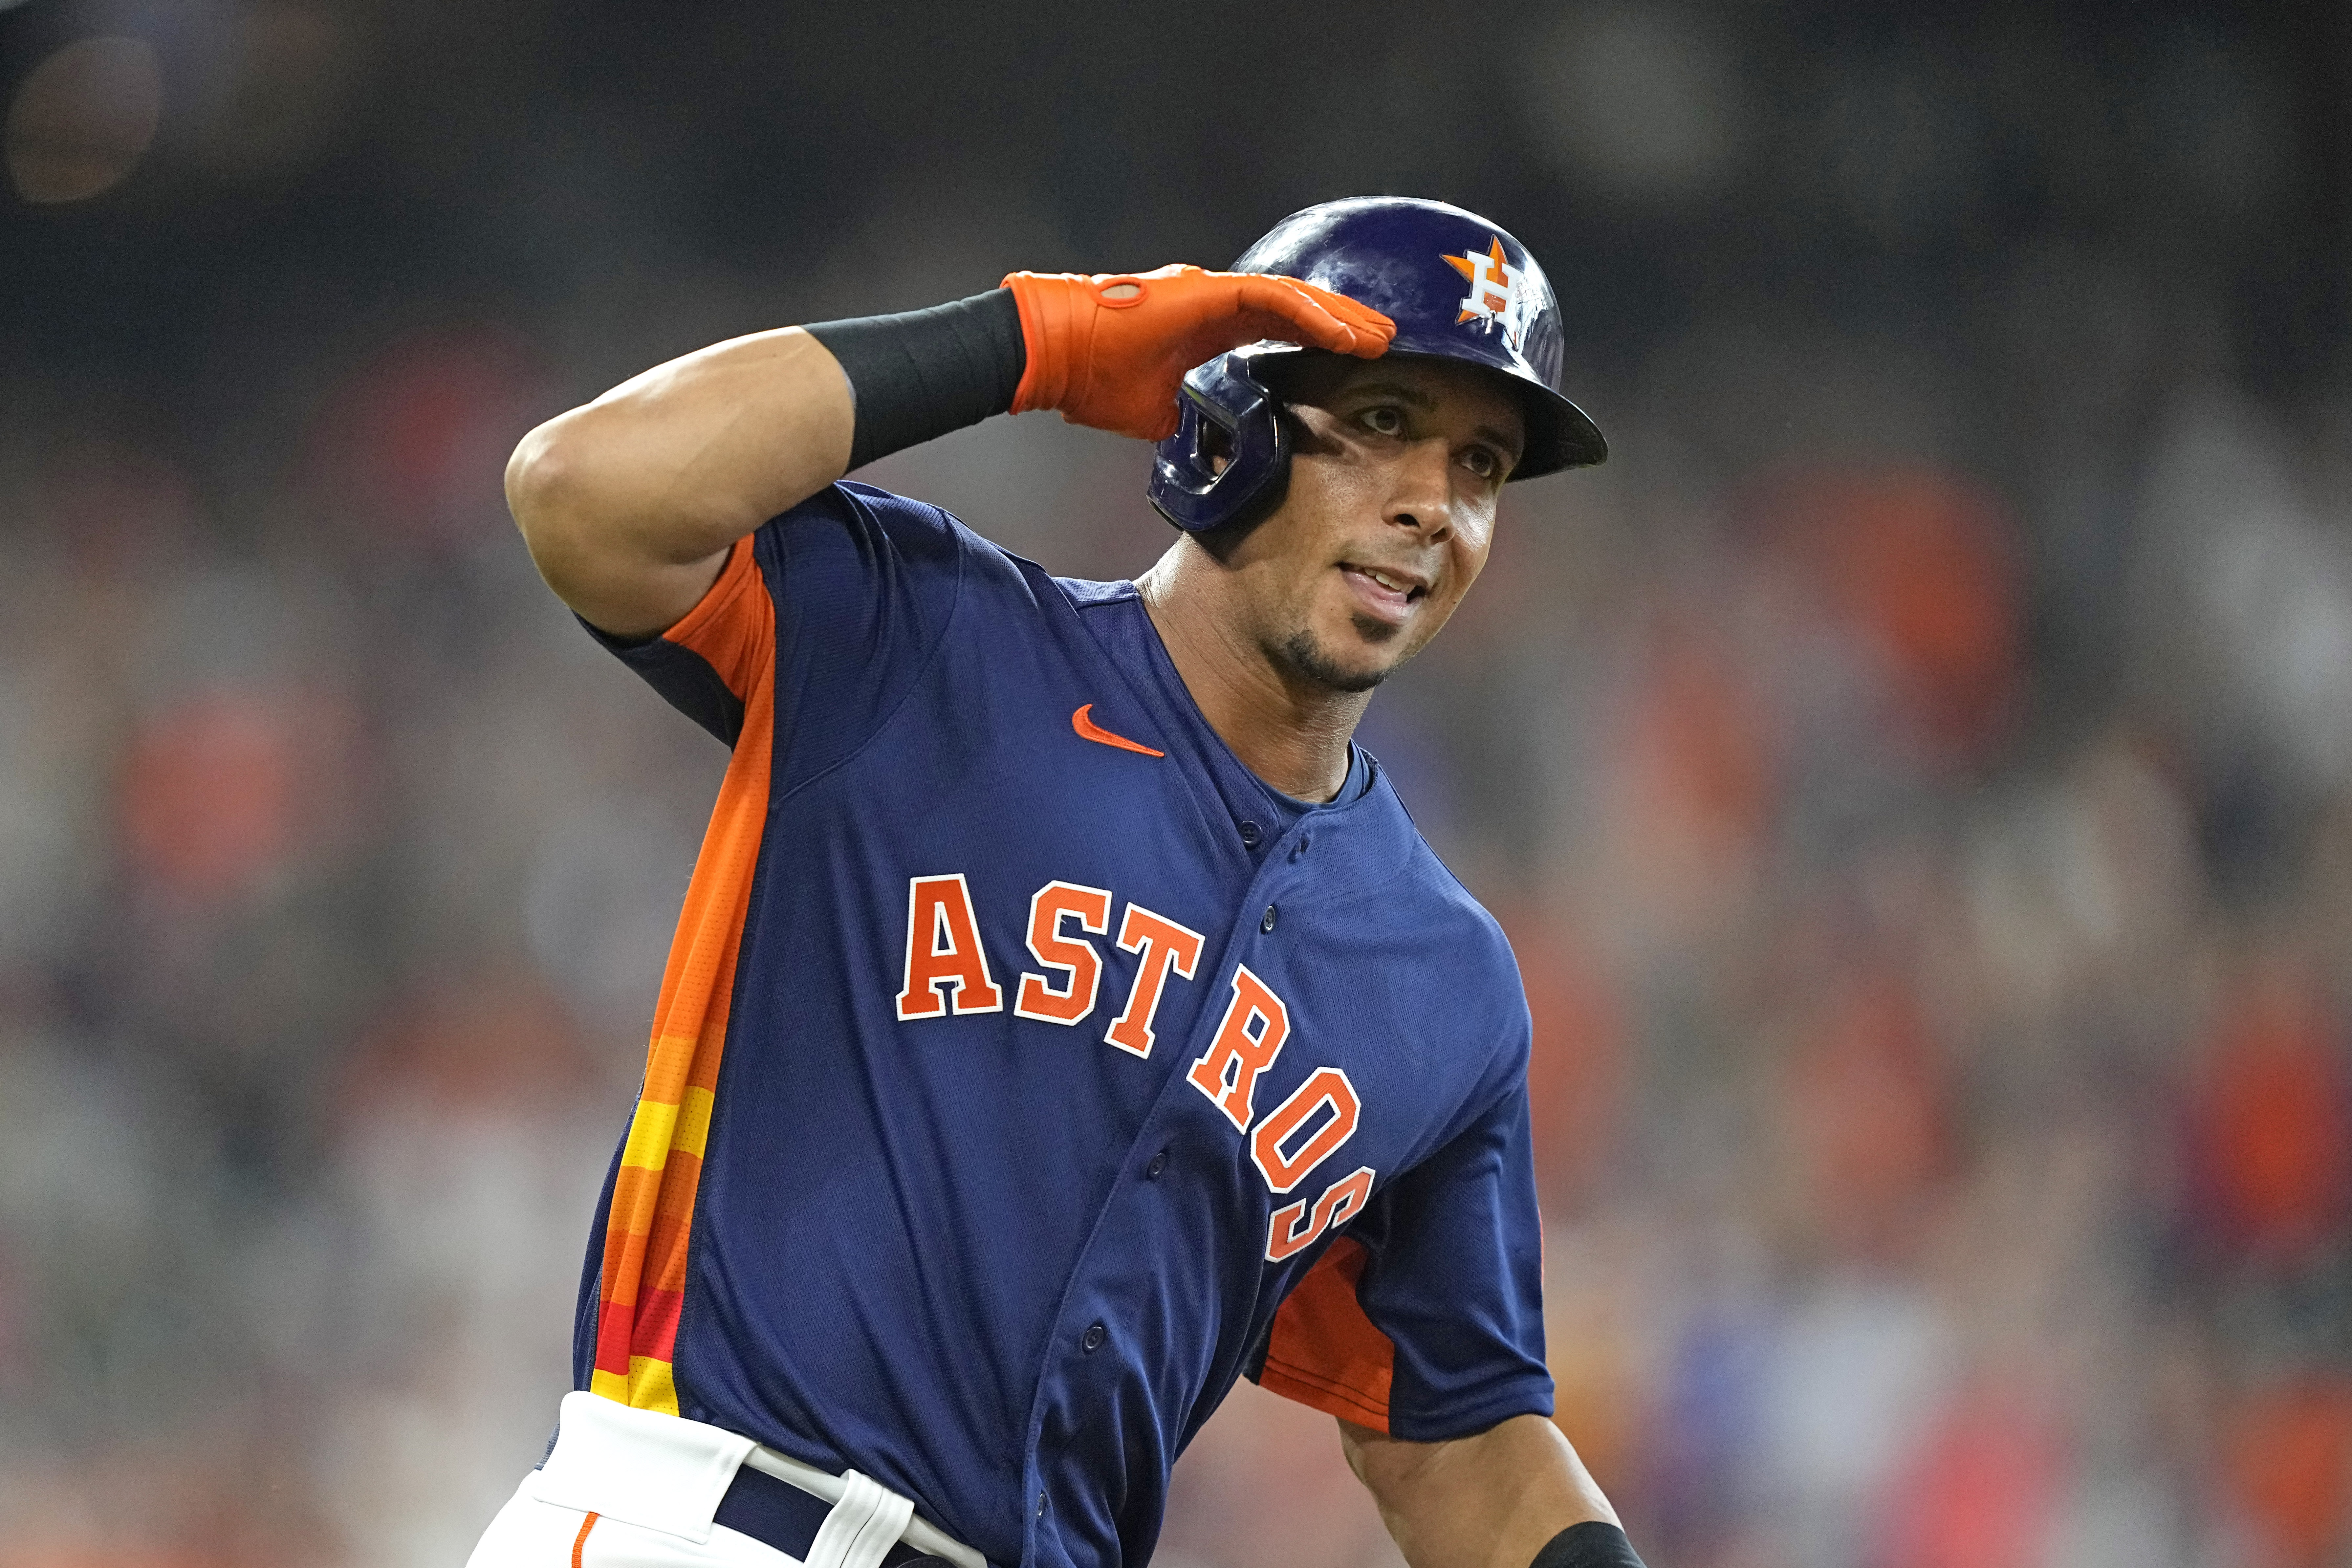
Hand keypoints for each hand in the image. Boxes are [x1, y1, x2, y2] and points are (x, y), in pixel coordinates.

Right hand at [1000, 264, 1394, 439]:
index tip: (1354, 360)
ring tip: (1378, 335)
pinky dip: (1312, 316)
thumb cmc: (1095, 381)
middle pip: (1298, 310)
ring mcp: (1213, 292)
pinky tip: (1344, 333)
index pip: (1279, 330)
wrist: (1057, 357)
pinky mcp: (1208, 291)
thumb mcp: (1158, 415)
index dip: (1319, 342)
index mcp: (1209, 331)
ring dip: (1339, 318)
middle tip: (1385, 342)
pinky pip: (1274, 300)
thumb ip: (1192, 421)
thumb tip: (1213, 452)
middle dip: (1342, 326)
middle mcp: (1217, 303)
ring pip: (1295, 299)